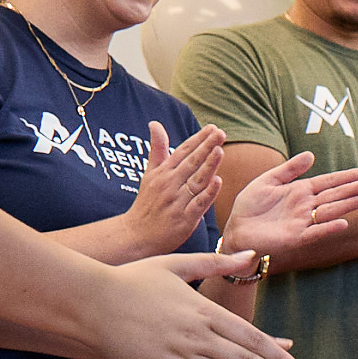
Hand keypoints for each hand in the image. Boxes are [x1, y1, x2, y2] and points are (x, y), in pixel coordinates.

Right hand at [122, 121, 223, 253]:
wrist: (136, 235)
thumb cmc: (147, 203)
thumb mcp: (150, 173)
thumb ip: (157, 149)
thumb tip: (155, 123)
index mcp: (163, 172)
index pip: (183, 152)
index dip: (198, 139)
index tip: (212, 127)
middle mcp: (169, 184)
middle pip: (191, 163)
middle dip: (206, 147)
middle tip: (220, 133)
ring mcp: (176, 201)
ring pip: (195, 180)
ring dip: (208, 165)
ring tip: (219, 150)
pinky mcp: (183, 219)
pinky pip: (197, 204)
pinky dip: (208, 193)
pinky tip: (218, 181)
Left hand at [223, 153, 357, 255]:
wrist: (236, 229)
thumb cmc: (250, 206)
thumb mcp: (268, 180)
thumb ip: (289, 169)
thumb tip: (311, 155)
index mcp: (299, 191)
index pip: (326, 182)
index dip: (344, 177)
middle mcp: (305, 206)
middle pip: (332, 196)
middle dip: (351, 190)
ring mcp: (302, 222)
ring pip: (329, 212)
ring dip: (346, 206)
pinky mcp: (295, 237)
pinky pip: (315, 232)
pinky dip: (328, 228)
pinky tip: (343, 223)